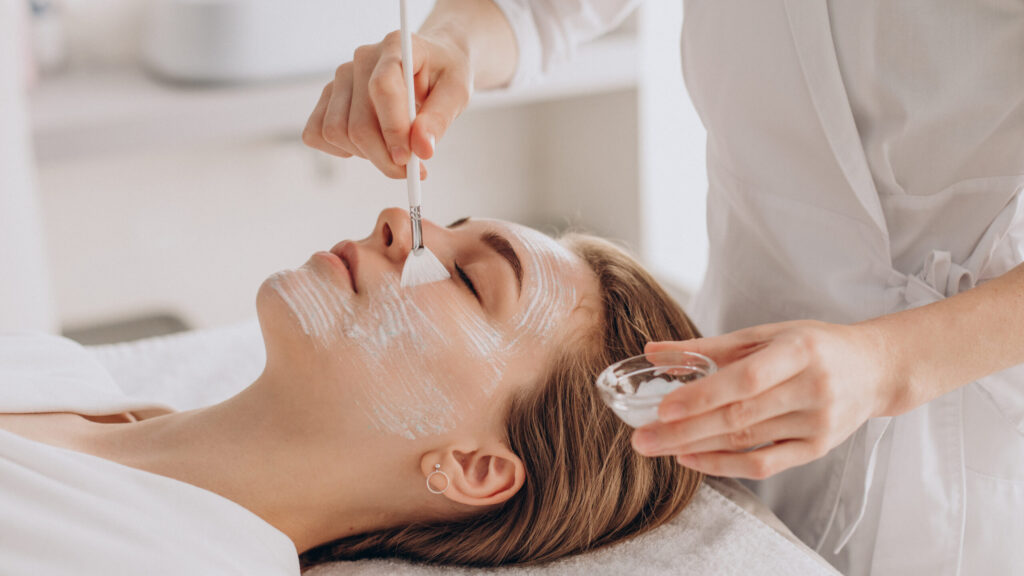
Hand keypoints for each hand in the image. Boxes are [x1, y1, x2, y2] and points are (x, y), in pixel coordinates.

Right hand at [302, 30, 472, 178]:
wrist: (432, 63)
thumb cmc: (444, 75)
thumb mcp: (457, 92)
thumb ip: (440, 118)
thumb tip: (422, 149)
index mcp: (395, 47)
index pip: (382, 88)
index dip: (393, 129)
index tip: (409, 159)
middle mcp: (361, 59)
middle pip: (358, 122)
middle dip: (384, 157)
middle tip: (411, 170)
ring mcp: (341, 78)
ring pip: (336, 132)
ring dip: (366, 155)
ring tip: (393, 149)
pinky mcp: (329, 97)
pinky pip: (317, 133)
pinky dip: (341, 150)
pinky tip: (368, 146)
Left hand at [631, 320, 896, 478]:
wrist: (875, 369)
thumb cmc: (813, 346)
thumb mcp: (766, 335)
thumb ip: (708, 347)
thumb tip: (652, 352)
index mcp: (799, 351)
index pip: (745, 379)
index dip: (703, 395)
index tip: (663, 408)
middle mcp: (812, 388)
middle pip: (739, 416)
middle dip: (685, 431)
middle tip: (642, 439)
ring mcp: (818, 423)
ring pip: (748, 441)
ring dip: (697, 447)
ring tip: (657, 448)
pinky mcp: (818, 448)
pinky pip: (765, 463)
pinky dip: (725, 465)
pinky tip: (692, 459)